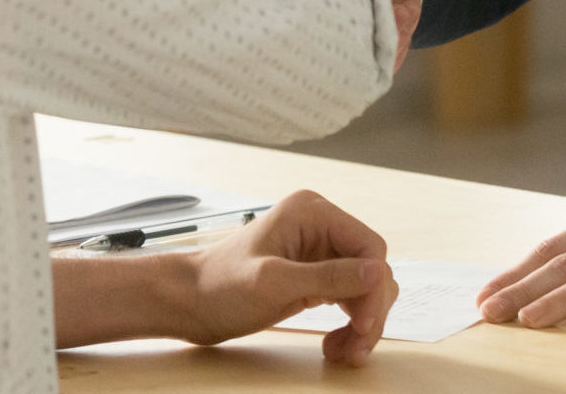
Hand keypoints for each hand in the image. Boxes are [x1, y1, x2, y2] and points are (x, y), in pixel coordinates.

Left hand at [180, 190, 397, 364]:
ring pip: (364, 288)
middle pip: (371, 270)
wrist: (189, 303)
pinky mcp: (313, 277)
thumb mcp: (273, 282)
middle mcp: (319, 228)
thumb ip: (327, 277)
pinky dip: (349, 325)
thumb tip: (377, 272)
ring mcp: (317, 253)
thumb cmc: (218, 286)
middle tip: (356, 346)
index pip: (369, 246)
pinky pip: (349, 300)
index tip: (363, 323)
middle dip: (369, 311)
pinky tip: (337, 345)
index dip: (373, 286)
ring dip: (362, 323)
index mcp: (312, 213)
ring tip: (345, 351)